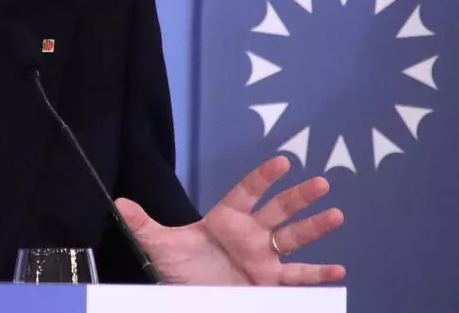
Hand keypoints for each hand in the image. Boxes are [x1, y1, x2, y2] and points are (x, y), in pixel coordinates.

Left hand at [116, 156, 344, 285]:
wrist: (192, 296)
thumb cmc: (179, 269)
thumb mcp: (159, 246)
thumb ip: (143, 224)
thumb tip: (119, 203)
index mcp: (227, 218)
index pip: (247, 192)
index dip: (263, 177)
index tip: (282, 161)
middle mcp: (250, 233)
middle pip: (278, 210)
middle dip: (299, 197)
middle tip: (321, 182)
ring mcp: (263, 256)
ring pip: (293, 238)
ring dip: (315, 227)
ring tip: (336, 214)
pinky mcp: (270, 281)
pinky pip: (298, 278)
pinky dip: (318, 275)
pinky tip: (338, 270)